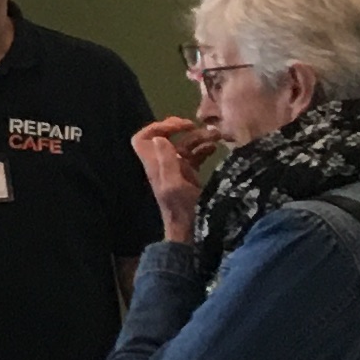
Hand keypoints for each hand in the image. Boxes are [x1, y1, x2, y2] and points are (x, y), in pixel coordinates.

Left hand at [132, 116, 214, 241]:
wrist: (192, 232)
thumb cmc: (183, 211)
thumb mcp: (175, 186)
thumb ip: (167, 162)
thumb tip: (160, 137)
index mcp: (154, 165)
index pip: (142, 139)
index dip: (156, 128)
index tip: (177, 126)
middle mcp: (163, 165)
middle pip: (166, 138)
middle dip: (183, 129)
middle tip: (199, 126)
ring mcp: (177, 170)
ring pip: (184, 146)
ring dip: (199, 137)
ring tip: (217, 135)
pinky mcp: (190, 176)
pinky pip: (195, 156)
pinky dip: (204, 149)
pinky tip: (216, 148)